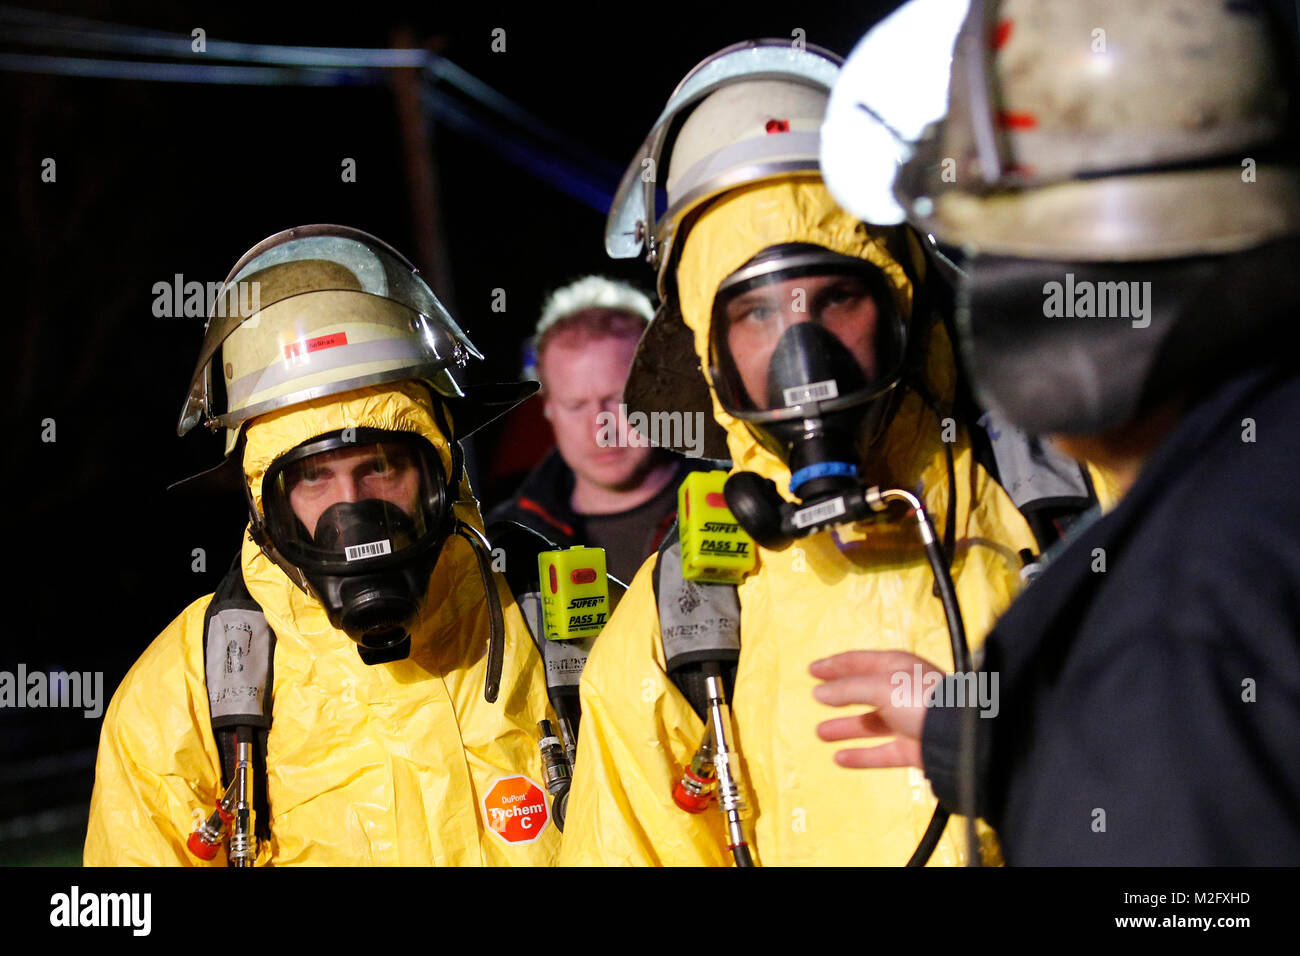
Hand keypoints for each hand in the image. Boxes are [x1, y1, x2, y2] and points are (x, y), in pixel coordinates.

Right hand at [810, 650, 942, 769]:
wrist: (958, 735)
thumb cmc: (921, 699)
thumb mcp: (880, 686)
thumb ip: (847, 689)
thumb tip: (819, 693)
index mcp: (897, 667)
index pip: (859, 662)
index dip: (834, 665)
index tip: (812, 670)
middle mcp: (901, 691)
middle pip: (863, 692)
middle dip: (839, 695)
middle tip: (815, 698)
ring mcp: (907, 721)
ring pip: (870, 724)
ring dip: (845, 727)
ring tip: (821, 732)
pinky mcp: (911, 748)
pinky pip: (880, 752)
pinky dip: (860, 756)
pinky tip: (840, 759)